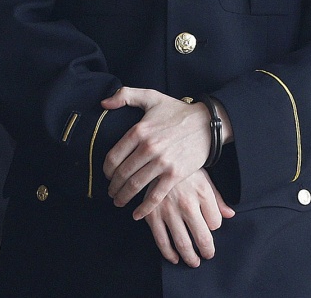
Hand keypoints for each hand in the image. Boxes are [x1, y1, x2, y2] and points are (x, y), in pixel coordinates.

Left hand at [101, 88, 229, 218]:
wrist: (207, 123)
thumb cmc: (177, 111)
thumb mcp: (151, 97)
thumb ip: (125, 96)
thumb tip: (104, 104)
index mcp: (139, 130)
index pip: (113, 156)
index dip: (106, 170)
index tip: (106, 176)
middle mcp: (148, 146)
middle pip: (121, 174)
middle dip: (113, 187)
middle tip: (111, 193)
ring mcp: (162, 161)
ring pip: (135, 186)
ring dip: (123, 197)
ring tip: (119, 201)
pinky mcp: (175, 174)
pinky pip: (155, 195)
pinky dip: (144, 208)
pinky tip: (136, 214)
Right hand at [145, 170, 234, 267]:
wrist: (157, 156)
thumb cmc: (184, 168)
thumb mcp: (204, 177)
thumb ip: (217, 198)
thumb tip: (230, 215)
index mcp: (202, 192)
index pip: (215, 222)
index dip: (214, 226)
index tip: (210, 226)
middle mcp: (187, 203)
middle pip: (202, 237)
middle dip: (207, 251)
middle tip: (207, 255)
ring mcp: (168, 210)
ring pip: (183, 243)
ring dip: (190, 257)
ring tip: (194, 262)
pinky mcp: (152, 214)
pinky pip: (162, 241)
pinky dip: (169, 254)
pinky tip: (174, 257)